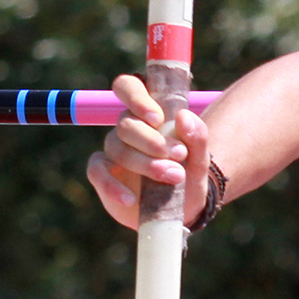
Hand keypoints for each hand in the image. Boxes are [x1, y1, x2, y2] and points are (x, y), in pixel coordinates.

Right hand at [83, 73, 205, 229]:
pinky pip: (97, 172)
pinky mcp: (103, 174)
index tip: (157, 118)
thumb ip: (197, 136)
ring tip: (173, 176)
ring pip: (117, 147)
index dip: (136, 97)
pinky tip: (131, 198)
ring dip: (145, 162)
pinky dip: (112, 186)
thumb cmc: (189, 177)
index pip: (129, 87)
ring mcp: (114, 151)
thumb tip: (183, 116)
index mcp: (149, 113)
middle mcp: (128, 128)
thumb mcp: (201, 160)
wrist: (182, 211)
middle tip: (178, 155)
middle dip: (152, 141)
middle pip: (126, 122)